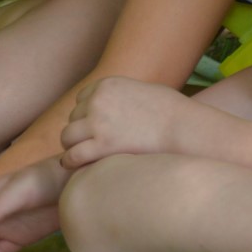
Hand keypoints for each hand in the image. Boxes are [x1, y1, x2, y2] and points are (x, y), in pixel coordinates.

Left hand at [60, 77, 189, 169]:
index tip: (93, 128)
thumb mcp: (142, 90)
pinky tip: (74, 166)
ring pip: (67, 136)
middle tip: (89, 145)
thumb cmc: (171, 112)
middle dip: (80, 131)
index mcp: (106, 85)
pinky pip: (73, 155)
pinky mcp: (101, 146)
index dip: (86, 115)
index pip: (80, 100)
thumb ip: (123, 95)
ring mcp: (98, 123)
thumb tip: (118, 104)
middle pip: (73, 118)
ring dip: (72, 146)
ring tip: (80, 156)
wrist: (183, 128)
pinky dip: (70, 161)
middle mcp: (98, 100)